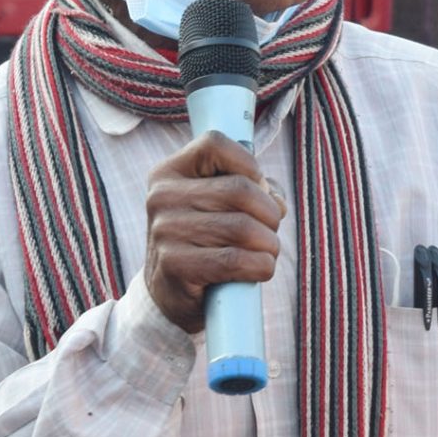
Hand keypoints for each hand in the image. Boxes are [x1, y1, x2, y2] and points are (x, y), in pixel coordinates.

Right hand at [142, 131, 284, 333]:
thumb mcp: (218, 205)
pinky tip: (258, 270)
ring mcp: (165, 232)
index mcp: (169, 172)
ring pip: (243, 228)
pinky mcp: (175, 266)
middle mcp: (161, 197)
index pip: (215, 143)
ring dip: (269, 244)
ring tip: (265, 252)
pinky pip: (235, 260)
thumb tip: (275, 200)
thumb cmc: (203, 241)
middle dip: (269, 214)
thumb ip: (251, 188)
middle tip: (269, 231)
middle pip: (240, 190)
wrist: (169, 293)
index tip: (256, 187)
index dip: (248, 164)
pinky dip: (261, 266)